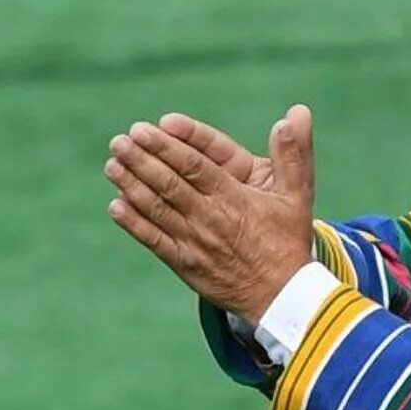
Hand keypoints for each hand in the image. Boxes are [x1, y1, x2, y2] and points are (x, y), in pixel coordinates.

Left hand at [104, 104, 316, 323]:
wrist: (282, 297)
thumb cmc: (287, 240)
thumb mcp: (298, 195)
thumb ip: (293, 153)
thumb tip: (297, 112)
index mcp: (234, 199)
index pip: (194, 167)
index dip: (167, 147)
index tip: (143, 129)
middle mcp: (210, 219)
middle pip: (169, 185)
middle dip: (141, 161)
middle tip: (119, 141)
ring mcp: (194, 242)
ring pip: (157, 210)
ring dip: (131, 187)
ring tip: (112, 165)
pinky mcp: (184, 263)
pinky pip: (154, 240)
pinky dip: (133, 223)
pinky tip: (116, 205)